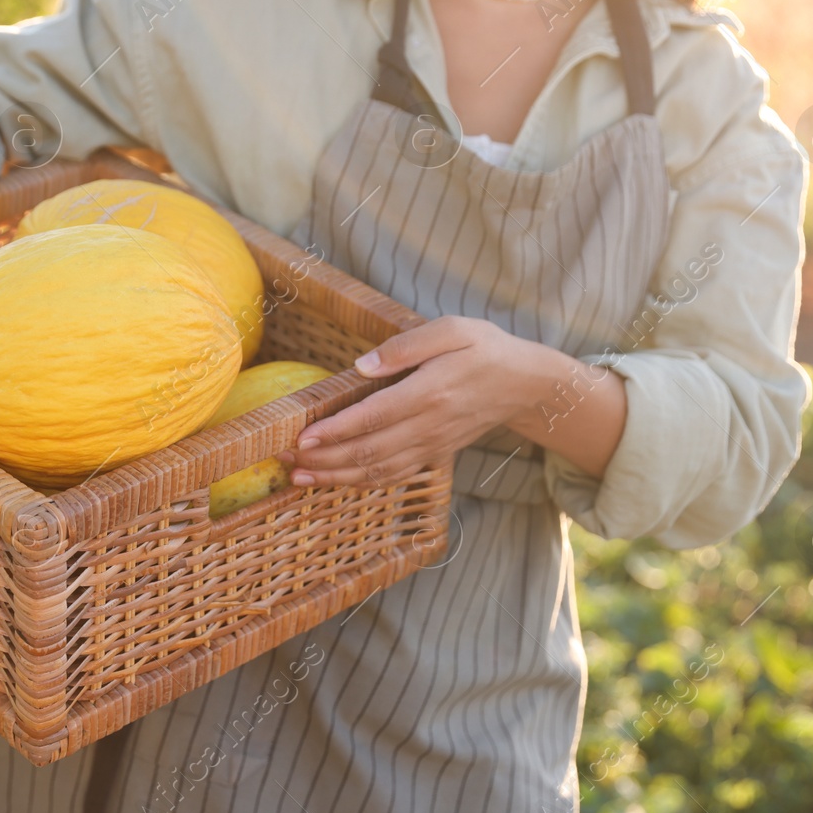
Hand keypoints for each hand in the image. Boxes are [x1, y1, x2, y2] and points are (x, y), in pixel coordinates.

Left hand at [277, 314, 623, 487]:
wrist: (525, 385)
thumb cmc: (485, 349)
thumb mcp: (452, 329)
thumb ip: (406, 346)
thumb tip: (362, 365)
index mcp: (429, 392)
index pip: (373, 417)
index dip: (335, 432)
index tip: (302, 438)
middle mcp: (429, 425)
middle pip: (369, 451)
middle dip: (325, 460)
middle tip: (287, 462)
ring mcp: (432, 445)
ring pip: (378, 470)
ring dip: (336, 477)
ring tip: (299, 478)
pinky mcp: (434, 454)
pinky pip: (394, 475)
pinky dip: (362, 482)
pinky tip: (336, 481)